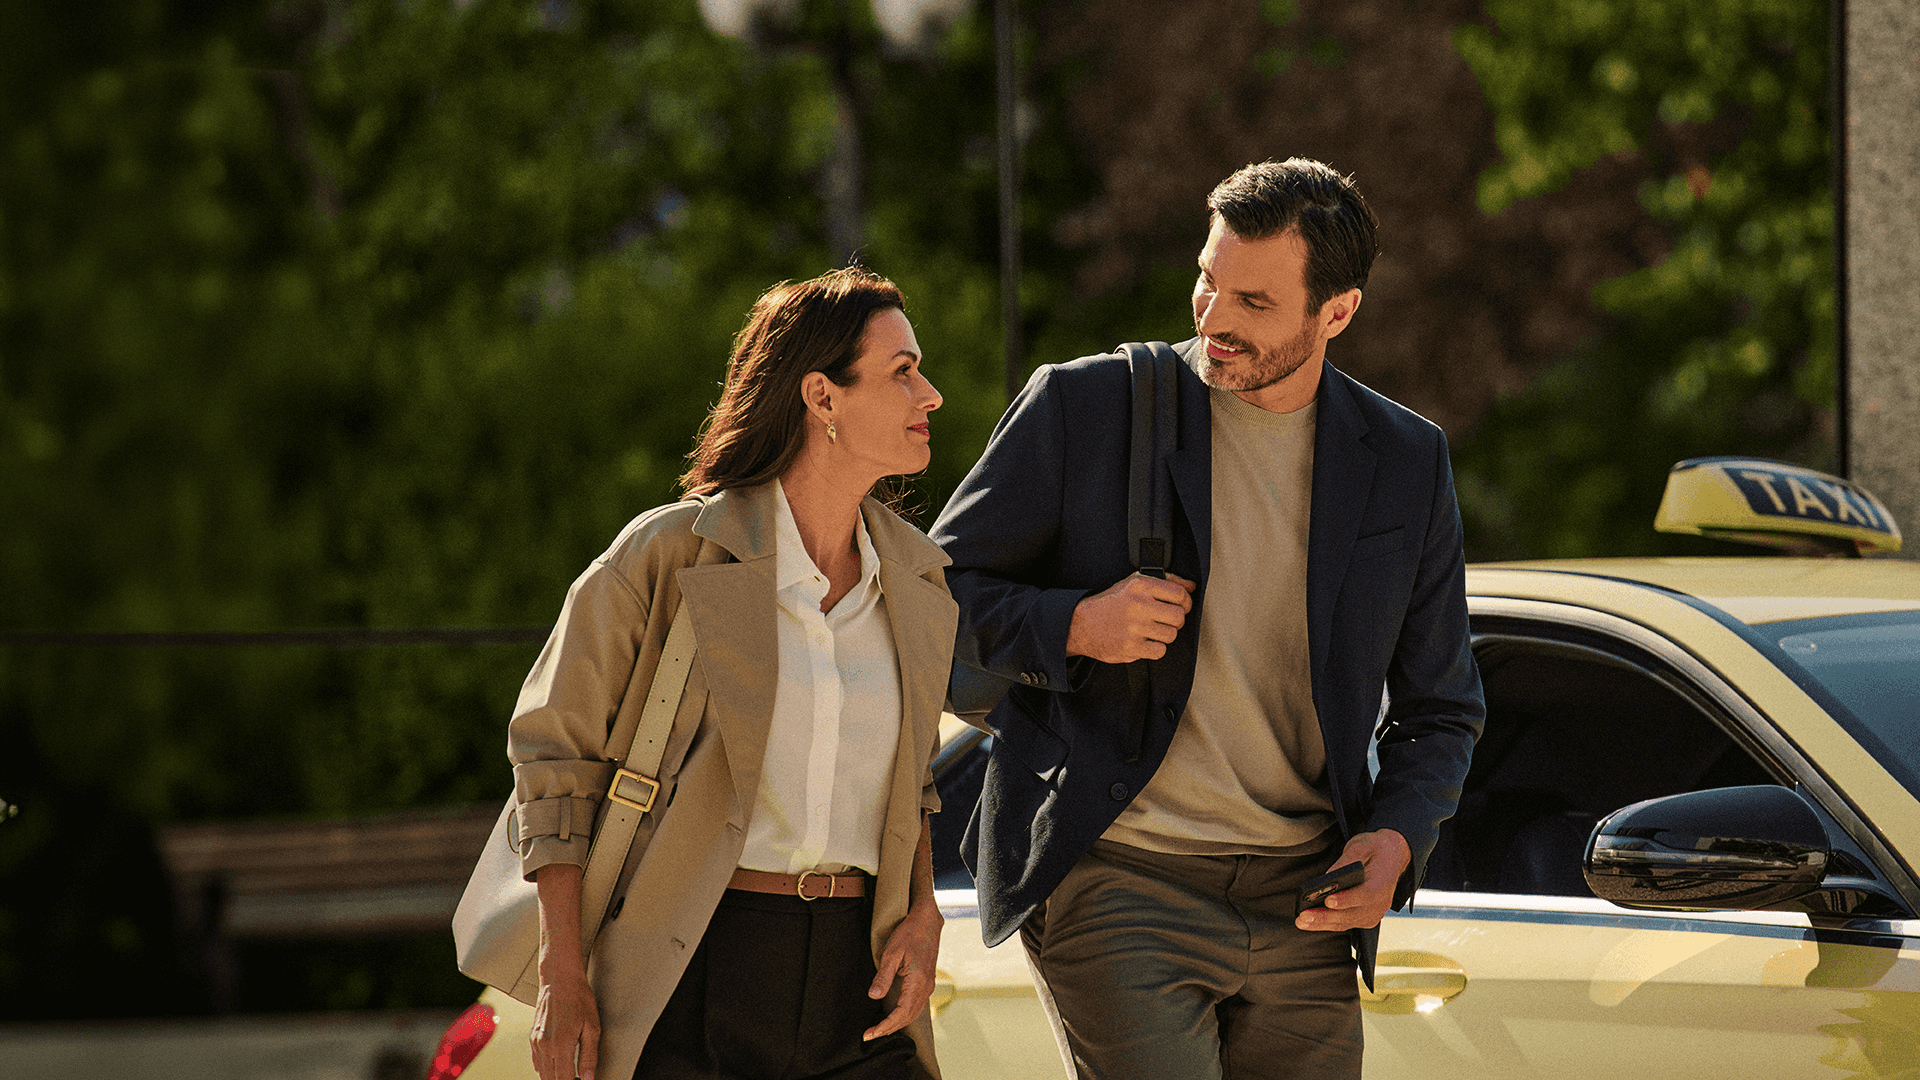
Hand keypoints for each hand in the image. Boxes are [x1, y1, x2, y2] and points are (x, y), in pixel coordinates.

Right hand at [531, 967, 600, 1079]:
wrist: (559, 979)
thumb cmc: (578, 999)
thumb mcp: (592, 1027)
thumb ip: (589, 1056)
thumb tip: (589, 1078)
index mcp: (560, 1045)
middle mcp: (544, 1046)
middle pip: (550, 1079)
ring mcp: (536, 1042)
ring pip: (542, 1073)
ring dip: (553, 1078)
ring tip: (568, 1076)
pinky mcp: (532, 1037)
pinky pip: (536, 1062)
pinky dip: (545, 1070)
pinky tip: (556, 1068)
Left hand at [864, 901, 942, 1040]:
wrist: (927, 921)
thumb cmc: (910, 933)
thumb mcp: (892, 952)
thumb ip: (883, 976)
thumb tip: (873, 996)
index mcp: (918, 981)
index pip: (901, 1013)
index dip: (885, 1026)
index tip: (870, 1033)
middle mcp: (926, 987)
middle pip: (908, 1017)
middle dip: (888, 1029)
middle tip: (869, 1035)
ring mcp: (928, 985)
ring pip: (913, 1013)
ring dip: (896, 1024)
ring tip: (879, 1030)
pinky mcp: (926, 982)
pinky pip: (916, 1006)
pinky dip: (904, 1015)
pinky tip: (893, 1016)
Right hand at [1065, 572, 1196, 662]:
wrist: (1081, 624)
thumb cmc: (1111, 603)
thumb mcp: (1133, 582)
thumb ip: (1165, 580)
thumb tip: (1191, 585)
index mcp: (1140, 586)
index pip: (1179, 594)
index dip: (1186, 602)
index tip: (1182, 605)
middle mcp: (1138, 605)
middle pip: (1179, 616)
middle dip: (1177, 620)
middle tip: (1167, 620)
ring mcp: (1134, 628)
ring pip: (1171, 635)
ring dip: (1165, 634)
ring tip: (1153, 630)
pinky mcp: (1131, 647)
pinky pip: (1160, 651)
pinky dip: (1155, 648)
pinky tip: (1145, 641)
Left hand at [1294, 829, 1410, 932]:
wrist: (1390, 858)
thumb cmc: (1374, 849)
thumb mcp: (1362, 845)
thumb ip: (1346, 860)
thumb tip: (1327, 878)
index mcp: (1383, 882)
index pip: (1366, 894)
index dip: (1347, 899)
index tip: (1328, 900)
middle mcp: (1381, 902)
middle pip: (1352, 914)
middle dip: (1326, 916)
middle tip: (1304, 915)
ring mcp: (1374, 913)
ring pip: (1346, 922)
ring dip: (1322, 923)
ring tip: (1301, 921)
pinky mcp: (1366, 918)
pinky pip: (1345, 923)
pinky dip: (1327, 924)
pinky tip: (1310, 922)